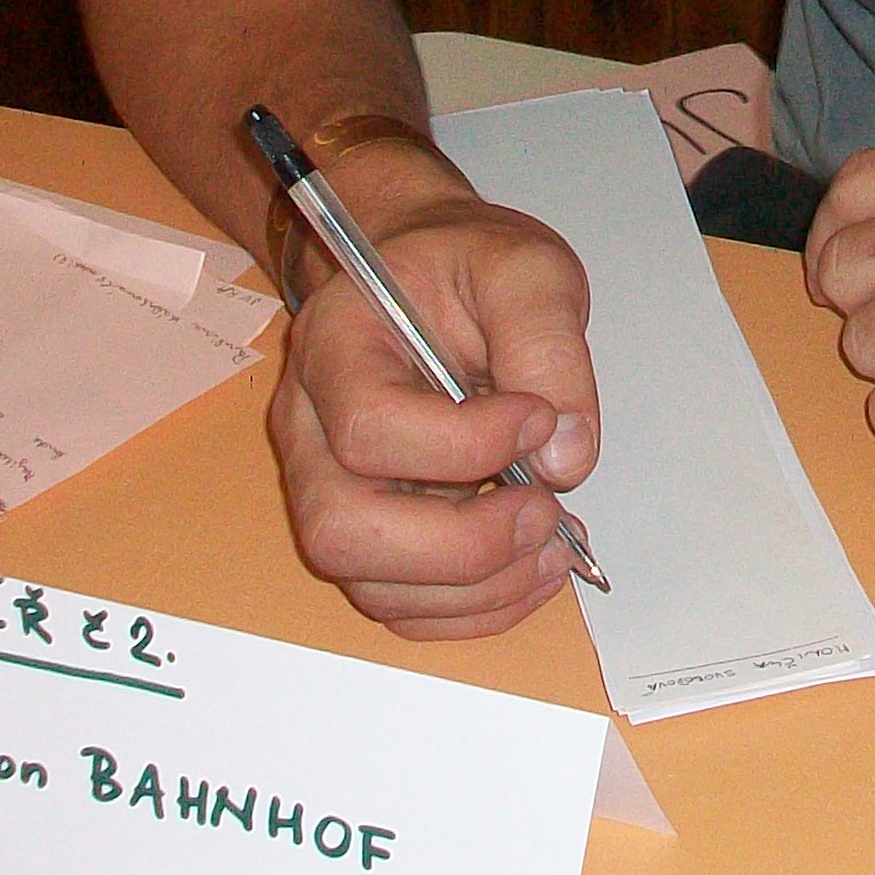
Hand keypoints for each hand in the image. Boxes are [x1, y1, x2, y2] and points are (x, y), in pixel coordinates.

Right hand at [270, 141, 602, 638]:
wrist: (425, 274)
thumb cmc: (463, 266)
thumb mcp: (523, 269)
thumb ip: (548, 344)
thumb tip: (564, 456)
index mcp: (334, 349)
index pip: (371, 428)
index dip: (467, 444)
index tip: (539, 417)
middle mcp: (310, 430)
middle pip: (343, 529)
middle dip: (460, 544)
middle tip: (543, 510)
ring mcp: (330, 489)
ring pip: (372, 586)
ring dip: (476, 589)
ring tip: (554, 545)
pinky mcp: (368, 532)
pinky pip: (401, 605)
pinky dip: (472, 608)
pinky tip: (531, 570)